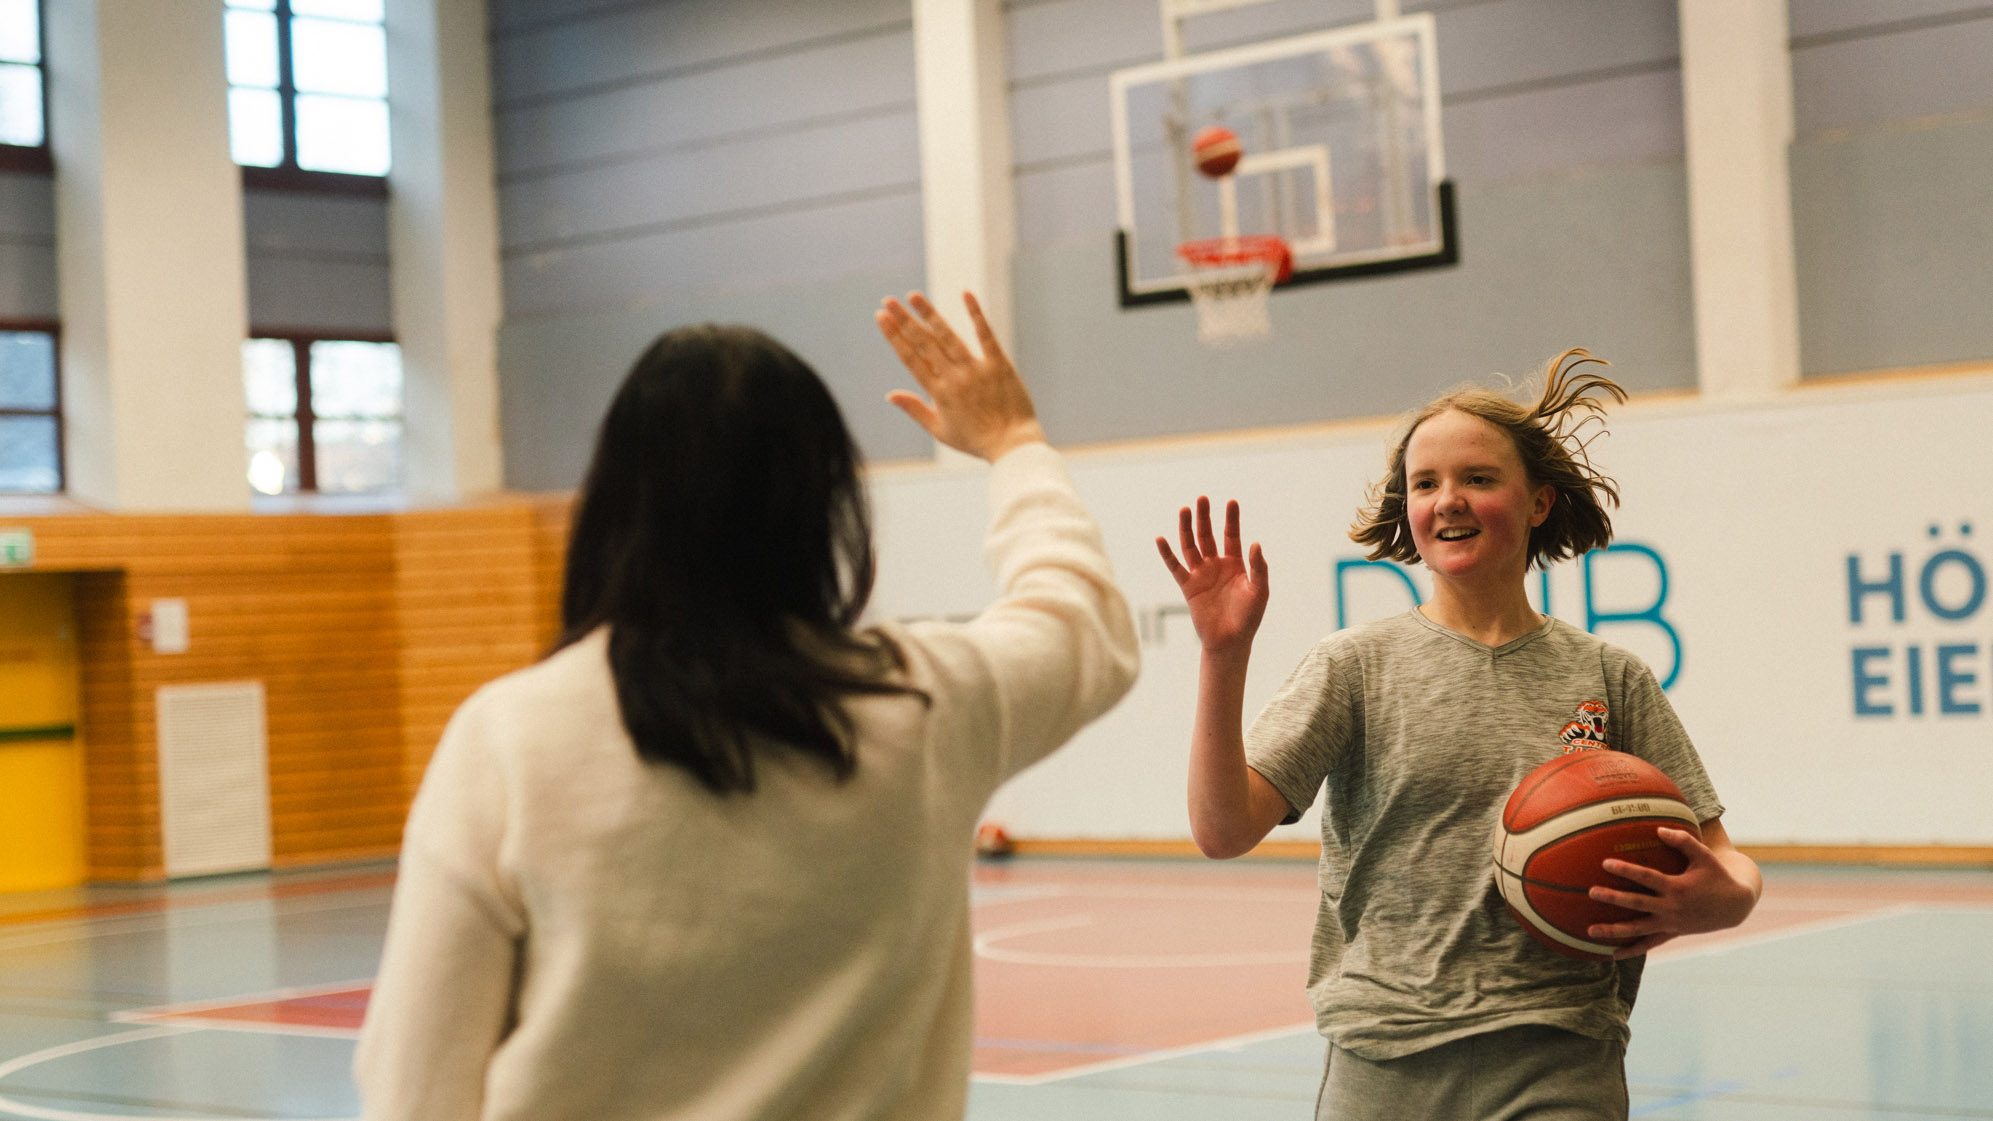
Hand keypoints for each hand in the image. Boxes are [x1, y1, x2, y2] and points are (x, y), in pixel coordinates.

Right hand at [875, 291, 1042, 460]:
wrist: (1012, 445)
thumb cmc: (975, 441)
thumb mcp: (939, 430)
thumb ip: (914, 409)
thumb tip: (890, 394)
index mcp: (938, 394)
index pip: (910, 359)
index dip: (894, 336)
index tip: (880, 317)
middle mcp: (954, 378)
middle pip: (924, 344)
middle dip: (904, 320)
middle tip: (888, 300)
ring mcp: (976, 370)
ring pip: (948, 336)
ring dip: (929, 314)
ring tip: (913, 296)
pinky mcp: (999, 365)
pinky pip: (986, 335)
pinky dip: (975, 314)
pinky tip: (965, 294)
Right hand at [1155, 496, 1268, 656]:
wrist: (1230, 641)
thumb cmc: (1248, 617)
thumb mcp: (1260, 591)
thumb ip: (1258, 567)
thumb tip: (1255, 543)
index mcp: (1235, 564)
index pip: (1232, 535)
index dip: (1231, 519)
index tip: (1231, 502)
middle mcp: (1216, 565)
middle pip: (1208, 535)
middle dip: (1205, 517)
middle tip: (1202, 499)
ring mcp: (1201, 574)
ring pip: (1191, 546)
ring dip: (1187, 528)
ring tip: (1184, 509)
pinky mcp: (1188, 586)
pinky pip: (1175, 567)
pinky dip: (1167, 553)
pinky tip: (1161, 539)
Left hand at [1586, 826, 1759, 958]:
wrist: (1734, 906)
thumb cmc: (1716, 875)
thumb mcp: (1704, 856)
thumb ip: (1683, 841)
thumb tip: (1659, 830)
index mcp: (1677, 887)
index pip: (1647, 877)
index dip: (1626, 870)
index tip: (1605, 863)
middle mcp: (1671, 908)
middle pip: (1637, 904)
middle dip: (1613, 899)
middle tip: (1591, 892)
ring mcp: (1670, 923)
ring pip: (1638, 929)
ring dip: (1614, 931)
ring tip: (1590, 931)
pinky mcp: (1672, 933)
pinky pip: (1649, 944)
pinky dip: (1631, 950)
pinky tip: (1612, 954)